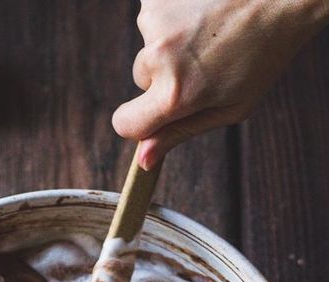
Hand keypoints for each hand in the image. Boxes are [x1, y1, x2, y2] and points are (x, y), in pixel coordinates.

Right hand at [114, 0, 328, 168]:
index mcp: (176, 93)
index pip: (125, 124)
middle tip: (205, 62)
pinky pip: (154, 18)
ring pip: (149, 48)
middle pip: (141, 81)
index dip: (137, 124)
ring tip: (208, 34)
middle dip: (165, 77)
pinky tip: (202, 13)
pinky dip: (173, 17)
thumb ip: (181, 132)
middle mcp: (159, 57)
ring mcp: (155, 21)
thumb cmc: (263, 54)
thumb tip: (144, 159)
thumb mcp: (230, 108)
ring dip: (171, 44)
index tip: (152, 117)